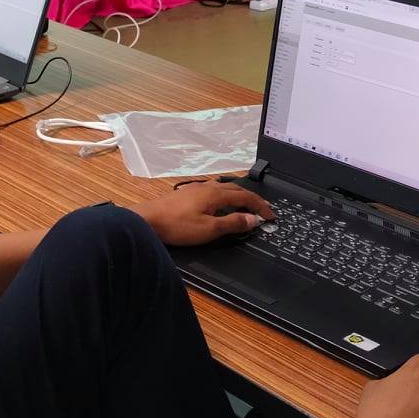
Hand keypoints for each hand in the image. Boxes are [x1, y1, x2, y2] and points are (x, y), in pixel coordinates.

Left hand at [127, 181, 273, 246]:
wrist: (147, 220)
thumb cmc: (177, 226)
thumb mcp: (209, 229)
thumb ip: (233, 223)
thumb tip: (253, 219)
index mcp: (216, 194)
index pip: (246, 197)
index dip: (261, 206)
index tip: (271, 216)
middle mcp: (208, 187)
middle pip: (237, 190)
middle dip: (253, 199)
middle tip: (264, 209)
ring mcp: (196, 189)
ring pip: (225, 189)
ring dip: (239, 196)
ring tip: (247, 206)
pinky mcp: (187, 194)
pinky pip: (214, 192)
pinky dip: (226, 198)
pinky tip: (221, 205)